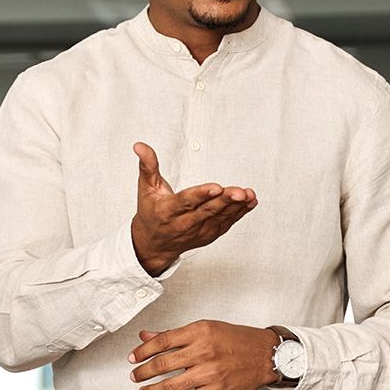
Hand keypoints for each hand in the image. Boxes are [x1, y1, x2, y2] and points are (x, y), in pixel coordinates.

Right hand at [129, 143, 256, 275]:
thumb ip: (147, 166)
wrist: (154, 243)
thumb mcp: (146, 188)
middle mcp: (184, 223)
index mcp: (167, 211)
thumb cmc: (151, 212)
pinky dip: (240, 212)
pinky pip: (227, 223)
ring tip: (247, 194)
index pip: (186, 201)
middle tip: (239, 191)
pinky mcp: (210, 234)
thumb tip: (140, 146)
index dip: (201, 195)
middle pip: (207, 211)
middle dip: (224, 200)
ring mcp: (198, 231)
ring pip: (219, 217)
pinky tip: (250, 202)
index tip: (215, 187)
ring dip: (236, 206)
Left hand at [129, 321, 281, 389]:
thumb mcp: (206, 329)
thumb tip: (146, 336)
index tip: (133, 358)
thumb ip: (175, 335)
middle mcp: (203, 351)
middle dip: (142, 373)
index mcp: (199, 332)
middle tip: (134, 376)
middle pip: (162, 364)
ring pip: (171, 386)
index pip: (161, 341)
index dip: (142, 351)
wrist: (265, 355)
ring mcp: (210, 373)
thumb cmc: (237, 340)